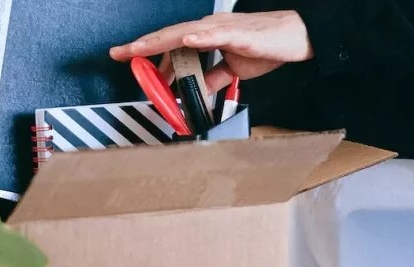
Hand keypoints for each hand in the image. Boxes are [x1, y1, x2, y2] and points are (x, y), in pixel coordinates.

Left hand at [109, 10, 312, 93]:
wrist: (296, 36)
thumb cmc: (267, 46)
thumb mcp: (234, 68)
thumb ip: (213, 77)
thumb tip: (196, 90)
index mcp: (206, 36)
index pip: (170, 43)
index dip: (147, 50)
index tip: (125, 57)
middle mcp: (209, 29)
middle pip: (168, 36)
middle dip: (141, 46)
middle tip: (118, 53)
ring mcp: (222, 29)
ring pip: (183, 33)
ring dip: (159, 42)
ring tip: (138, 49)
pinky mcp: (239, 34)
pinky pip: (214, 34)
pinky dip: (197, 37)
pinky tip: (183, 40)